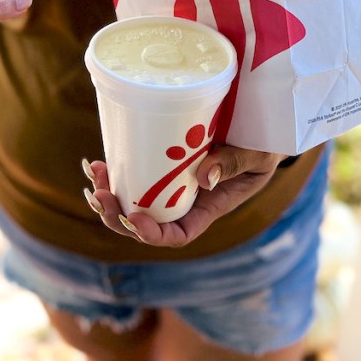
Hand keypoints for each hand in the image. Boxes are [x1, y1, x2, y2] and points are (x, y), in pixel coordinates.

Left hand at [82, 147, 286, 246]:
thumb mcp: (258, 156)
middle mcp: (184, 202)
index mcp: (208, 208)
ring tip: (96, 175)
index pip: (177, 235)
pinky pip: (134, 178)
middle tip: (100, 195)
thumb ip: (234, 164)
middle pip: (145, 224)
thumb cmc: (264, 147)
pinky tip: (99, 163)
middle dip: (118, 217)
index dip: (152, 235)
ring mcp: (170, 185)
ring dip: (109, 195)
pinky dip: (114, 174)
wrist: (262, 125)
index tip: (134, 218)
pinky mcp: (161, 164)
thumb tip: (203, 178)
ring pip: (133, 202)